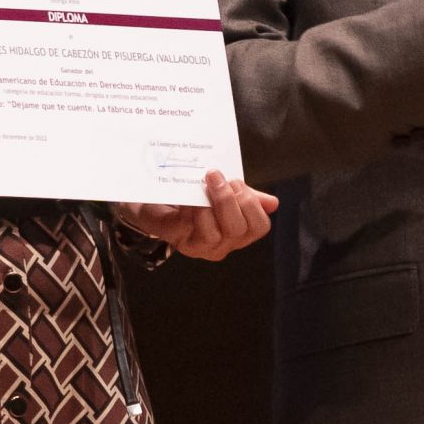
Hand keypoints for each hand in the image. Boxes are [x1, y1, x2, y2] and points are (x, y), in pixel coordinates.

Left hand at [115, 171, 276, 260]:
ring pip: (216, 234)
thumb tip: (274, 203)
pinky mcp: (178, 240)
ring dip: (211, 205)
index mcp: (237, 232)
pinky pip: (191, 228)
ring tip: (202, 184)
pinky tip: (188, 195)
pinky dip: (192, 209)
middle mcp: (222, 244)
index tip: (236, 182)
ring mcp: (200, 246)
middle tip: (215, 176)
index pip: (259, 227)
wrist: (150, 199)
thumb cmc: (190, 196)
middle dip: (230, 200)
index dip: (252, 204)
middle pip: (239, 230)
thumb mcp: (220, 192)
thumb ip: (245, 195)